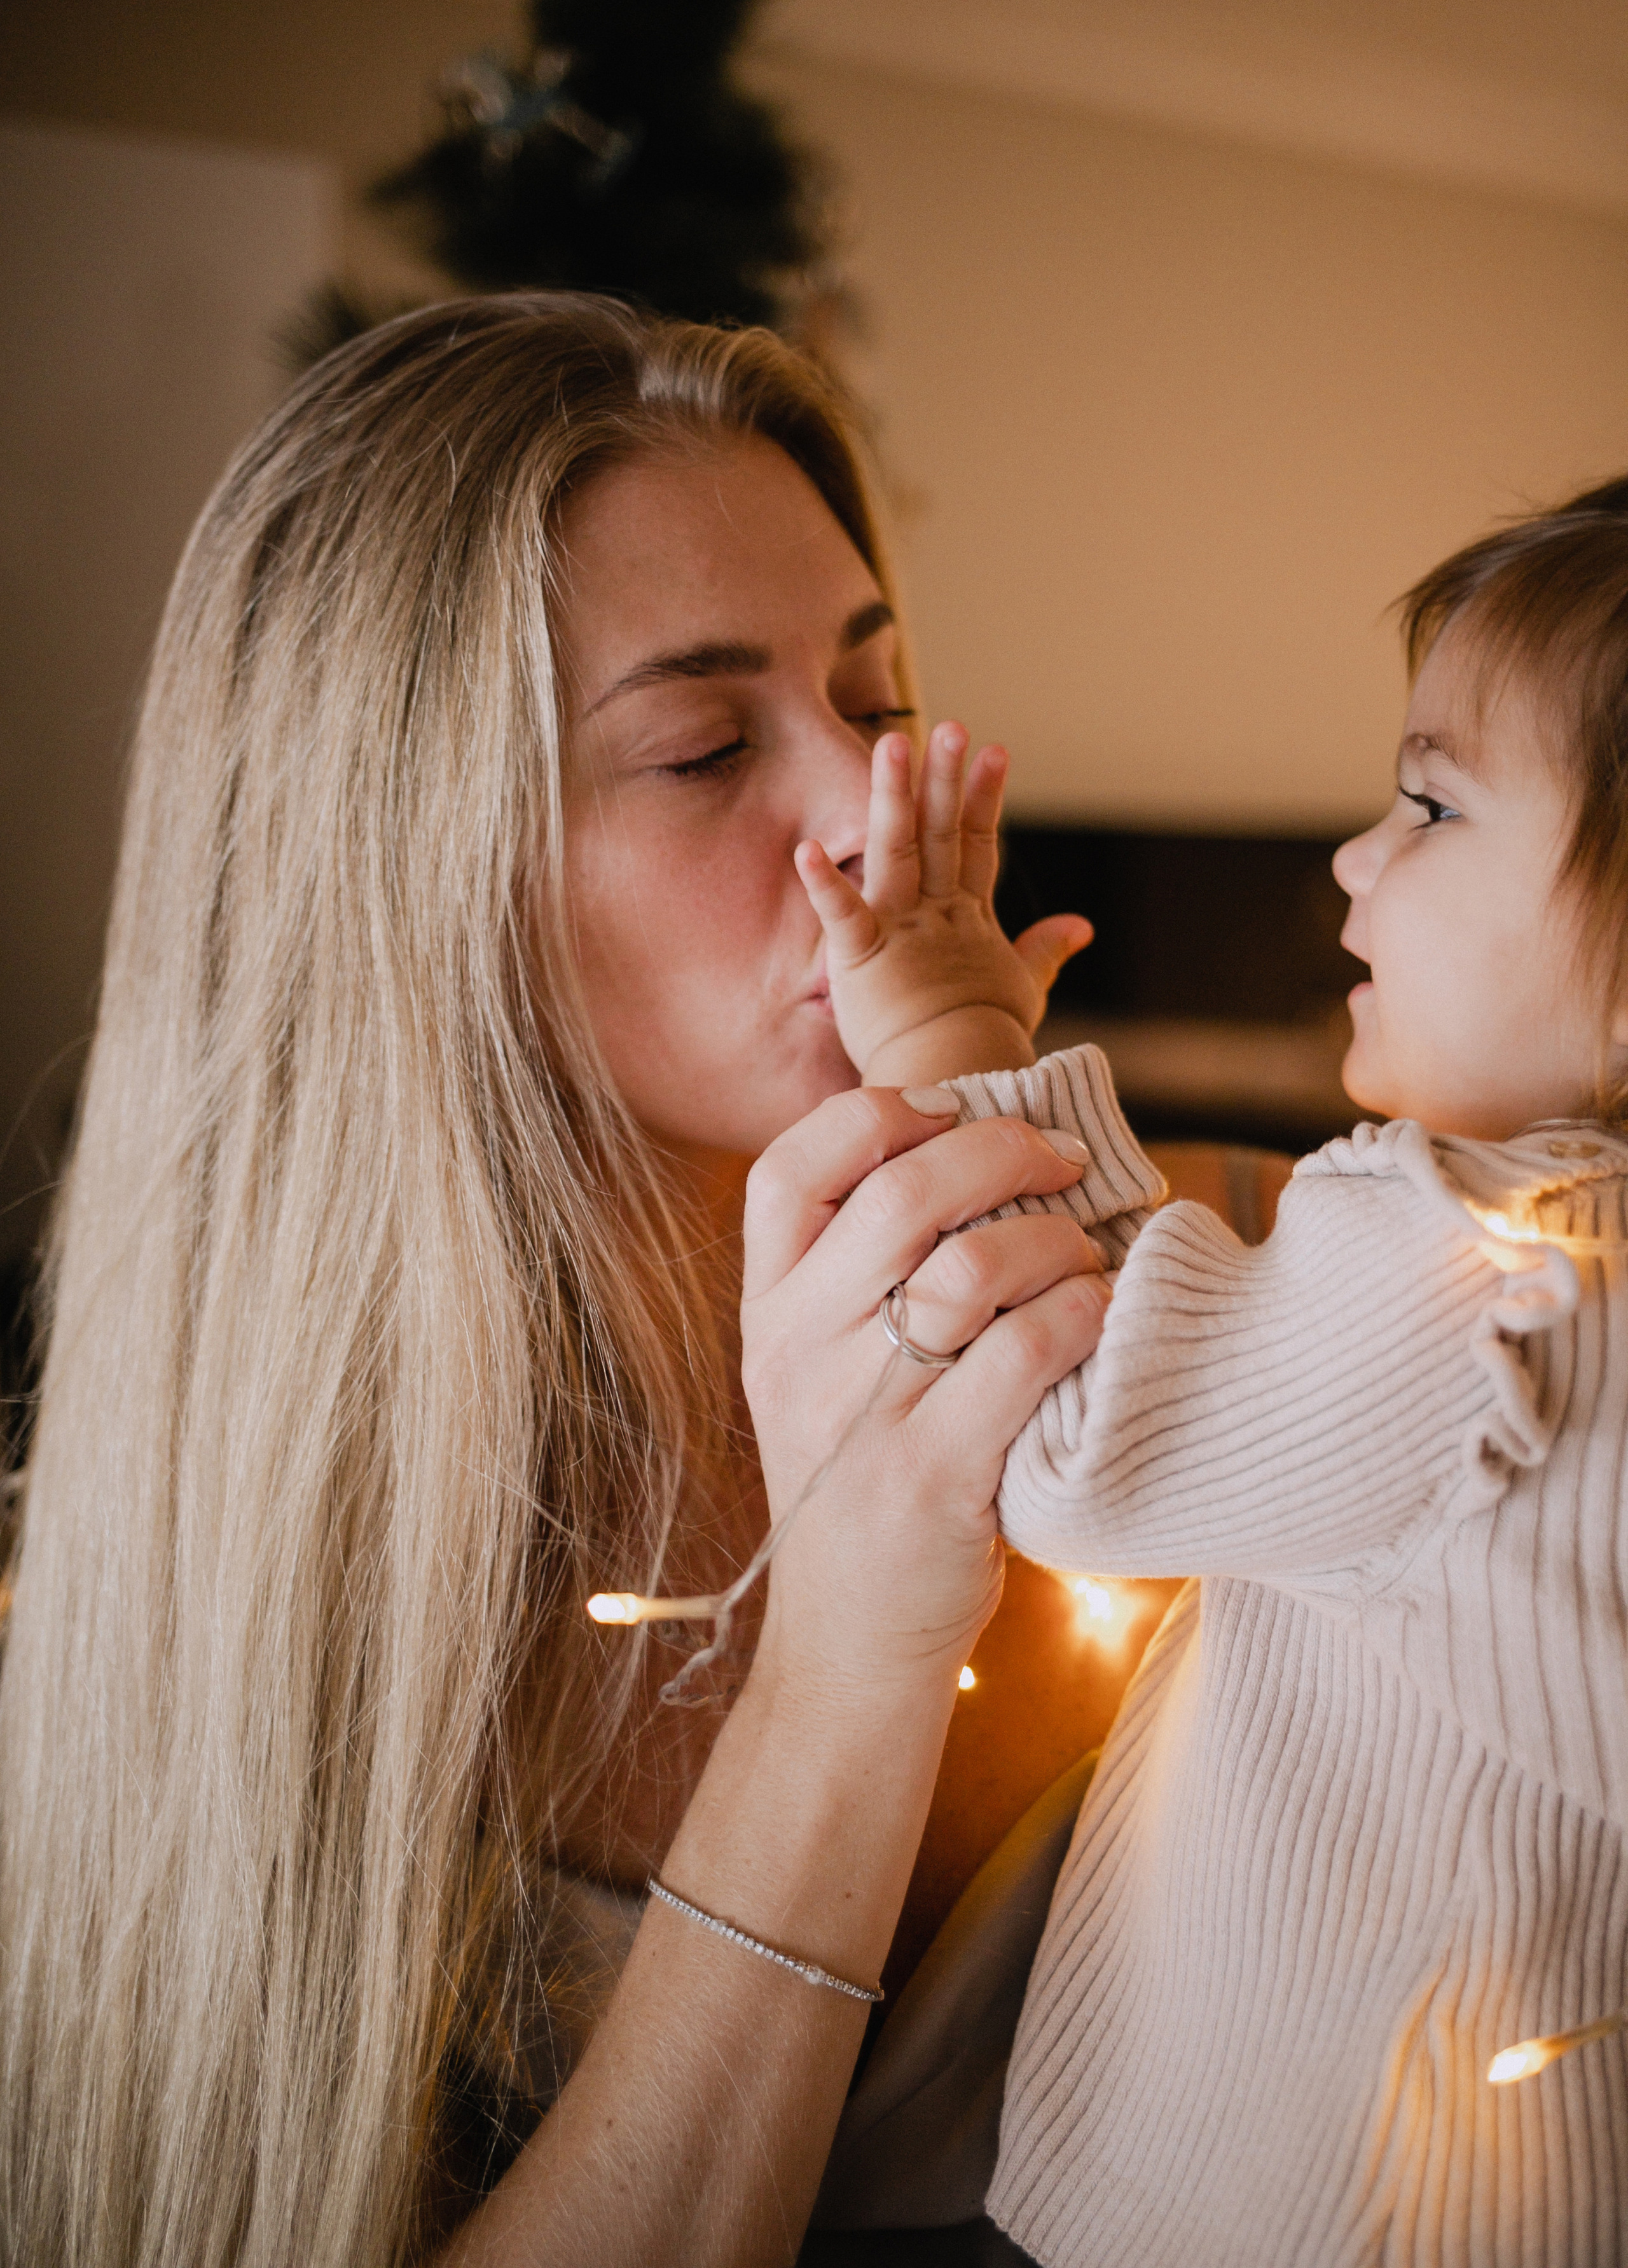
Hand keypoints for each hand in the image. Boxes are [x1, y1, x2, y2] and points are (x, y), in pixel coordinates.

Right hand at [740, 1087, 1110, 1700]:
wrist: (847, 1647)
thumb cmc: (859, 1488)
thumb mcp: (817, 1377)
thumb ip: (859, 1281)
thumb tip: (978, 1154)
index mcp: (765, 1315)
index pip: (789, 1168)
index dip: (876, 1115)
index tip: (950, 1108)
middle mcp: (797, 1353)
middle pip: (901, 1193)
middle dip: (1003, 1151)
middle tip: (1063, 1160)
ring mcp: (859, 1415)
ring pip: (972, 1266)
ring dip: (1052, 1240)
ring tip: (1083, 1253)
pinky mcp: (930, 1475)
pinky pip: (1024, 1354)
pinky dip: (1079, 1316)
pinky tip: (1097, 1315)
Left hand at [795, 721, 1092, 1085]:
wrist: (959, 1084)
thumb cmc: (984, 1042)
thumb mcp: (1023, 989)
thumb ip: (1045, 951)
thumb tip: (1081, 925)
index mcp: (968, 918)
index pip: (978, 845)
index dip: (983, 798)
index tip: (994, 750)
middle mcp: (935, 914)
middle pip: (939, 834)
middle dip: (945, 779)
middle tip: (950, 727)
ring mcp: (899, 932)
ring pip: (896, 852)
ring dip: (893, 798)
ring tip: (891, 745)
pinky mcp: (862, 958)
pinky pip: (841, 915)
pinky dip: (824, 884)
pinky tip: (805, 850)